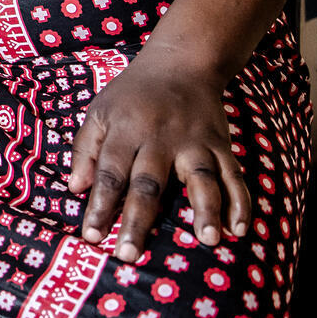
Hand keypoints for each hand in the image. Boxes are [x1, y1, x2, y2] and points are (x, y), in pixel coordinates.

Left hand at [69, 50, 249, 262]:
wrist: (182, 63)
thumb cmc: (132, 94)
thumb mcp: (99, 112)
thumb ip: (86, 149)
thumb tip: (76, 189)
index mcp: (125, 130)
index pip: (110, 173)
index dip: (100, 205)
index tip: (91, 237)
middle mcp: (160, 138)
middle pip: (149, 184)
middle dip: (138, 221)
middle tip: (129, 255)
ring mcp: (195, 142)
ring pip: (201, 178)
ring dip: (205, 211)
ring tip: (206, 242)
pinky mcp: (221, 144)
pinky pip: (234, 175)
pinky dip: (240, 202)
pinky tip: (238, 229)